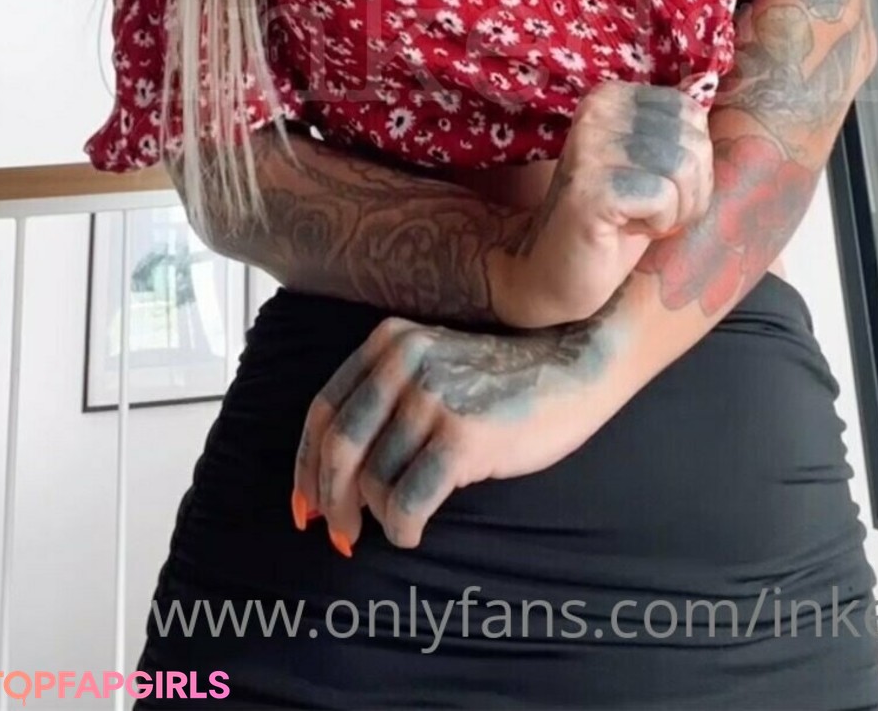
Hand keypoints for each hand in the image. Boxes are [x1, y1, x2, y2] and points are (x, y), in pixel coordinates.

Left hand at [292, 301, 630, 551]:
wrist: (574, 365)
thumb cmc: (502, 379)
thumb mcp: (434, 364)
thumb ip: (384, 402)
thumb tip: (326, 484)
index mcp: (389, 342)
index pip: (323, 410)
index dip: (305, 465)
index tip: (304, 505)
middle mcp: (404, 361)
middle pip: (338, 448)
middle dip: (331, 501)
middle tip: (341, 534)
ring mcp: (433, 397)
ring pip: (373, 480)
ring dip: (379, 515)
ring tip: (401, 520)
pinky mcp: (462, 436)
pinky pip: (407, 501)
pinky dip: (403, 528)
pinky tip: (416, 531)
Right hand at [491, 80, 714, 327]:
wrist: (559, 272)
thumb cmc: (616, 219)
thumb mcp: (649, 162)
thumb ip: (673, 129)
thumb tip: (710, 91)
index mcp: (611, 96)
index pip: (691, 113)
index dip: (695, 160)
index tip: (661, 185)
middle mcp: (596, 110)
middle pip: (693, 142)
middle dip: (691, 190)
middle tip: (655, 210)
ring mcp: (589, 146)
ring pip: (683, 168)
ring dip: (676, 210)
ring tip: (644, 220)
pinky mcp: (592, 187)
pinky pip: (665, 198)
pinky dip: (660, 224)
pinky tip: (627, 229)